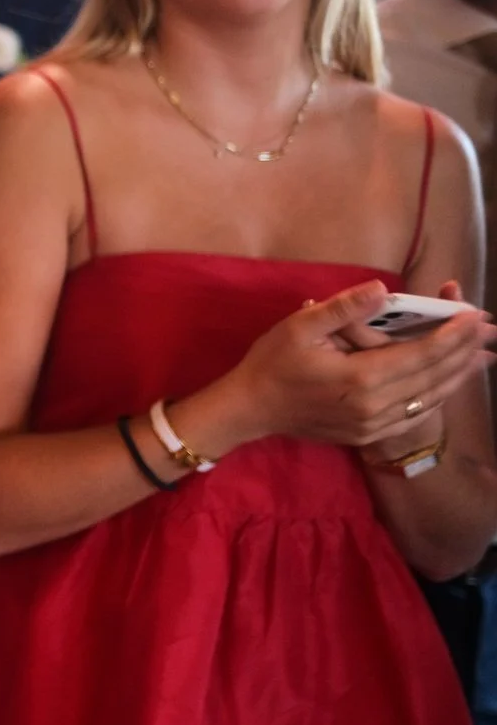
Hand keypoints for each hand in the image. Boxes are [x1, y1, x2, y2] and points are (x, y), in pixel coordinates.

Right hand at [216, 279, 494, 450]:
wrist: (251, 409)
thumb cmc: (272, 363)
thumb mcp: (300, 326)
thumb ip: (343, 309)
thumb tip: (382, 290)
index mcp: (360, 377)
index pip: (421, 354)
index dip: (453, 335)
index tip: (476, 316)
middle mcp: (375, 405)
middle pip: (433, 376)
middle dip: (464, 352)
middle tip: (490, 331)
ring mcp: (374, 424)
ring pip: (430, 398)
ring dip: (458, 376)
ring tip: (482, 356)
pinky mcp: (370, 434)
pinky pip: (414, 415)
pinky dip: (437, 396)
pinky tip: (447, 383)